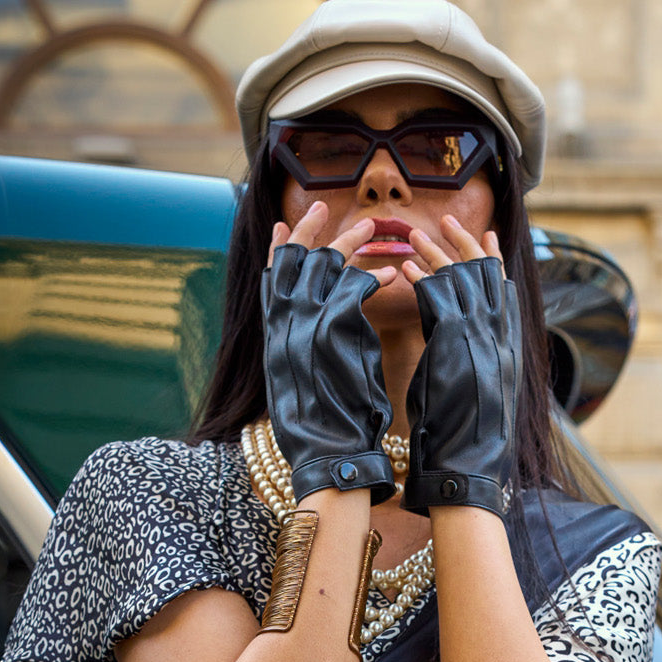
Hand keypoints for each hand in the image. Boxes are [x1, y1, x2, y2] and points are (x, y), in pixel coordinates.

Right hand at [262, 203, 395, 505]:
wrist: (327, 457)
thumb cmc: (320, 431)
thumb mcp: (299, 385)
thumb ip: (301, 353)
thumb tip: (312, 337)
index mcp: (273, 338)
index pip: (269, 281)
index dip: (277, 250)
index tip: (282, 224)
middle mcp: (282, 327)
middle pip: (290, 261)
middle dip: (308, 230)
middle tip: (323, 205)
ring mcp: (304, 327)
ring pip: (323, 266)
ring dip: (347, 243)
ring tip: (369, 226)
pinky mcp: (332, 332)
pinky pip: (353, 289)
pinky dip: (374, 278)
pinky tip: (392, 273)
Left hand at [402, 219, 520, 517]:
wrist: (469, 471)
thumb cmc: (466, 444)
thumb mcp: (472, 396)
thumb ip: (470, 365)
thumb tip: (460, 351)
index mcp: (507, 349)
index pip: (502, 292)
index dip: (491, 262)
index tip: (483, 236)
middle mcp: (501, 340)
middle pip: (485, 276)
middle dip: (464, 244)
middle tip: (446, 217)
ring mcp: (483, 341)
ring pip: (462, 281)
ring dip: (437, 253)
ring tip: (416, 232)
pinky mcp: (459, 348)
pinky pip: (440, 302)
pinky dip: (424, 281)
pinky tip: (408, 266)